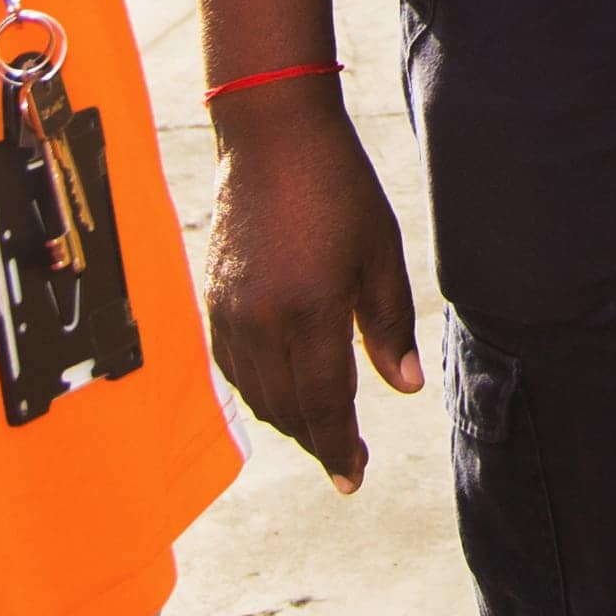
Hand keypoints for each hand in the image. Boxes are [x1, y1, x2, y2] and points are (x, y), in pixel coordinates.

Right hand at [202, 92, 424, 487]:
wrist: (271, 136)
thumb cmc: (337, 187)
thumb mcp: (380, 252)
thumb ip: (388, 325)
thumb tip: (404, 387)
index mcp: (309, 312)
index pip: (325, 404)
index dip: (339, 448)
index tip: (353, 478)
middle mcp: (260, 322)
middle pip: (288, 408)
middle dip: (318, 440)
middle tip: (347, 458)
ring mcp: (228, 313)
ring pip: (256, 394)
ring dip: (289, 418)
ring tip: (321, 427)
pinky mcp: (211, 300)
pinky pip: (232, 368)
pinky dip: (258, 389)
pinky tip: (282, 388)